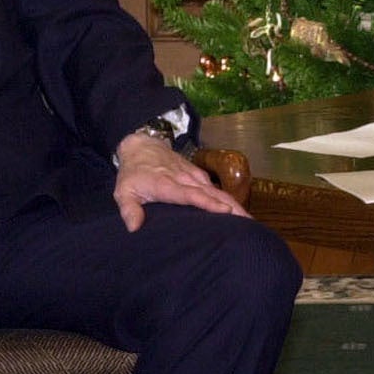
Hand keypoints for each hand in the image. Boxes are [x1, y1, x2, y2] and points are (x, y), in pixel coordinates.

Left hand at [113, 132, 248, 228]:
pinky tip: (239, 213)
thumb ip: (129, 209)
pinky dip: (229, 200)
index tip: (225, 212)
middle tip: (249, 224)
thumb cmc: (133, 172)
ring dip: (235, 205)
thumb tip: (134, 228)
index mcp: (167, 184)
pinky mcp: (199, 176)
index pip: (191, 195)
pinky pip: (216, 189)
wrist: (142, 145)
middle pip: (212, 194)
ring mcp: (194, 176)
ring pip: (218, 191)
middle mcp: (185, 179)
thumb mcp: (123, 190)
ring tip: (250, 222)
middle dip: (231, 208)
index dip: (208, 203)